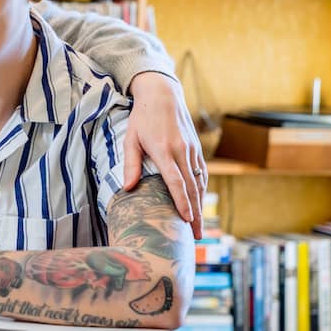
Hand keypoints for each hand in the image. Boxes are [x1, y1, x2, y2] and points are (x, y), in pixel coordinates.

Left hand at [123, 71, 206, 239]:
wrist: (163, 94)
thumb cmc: (142, 117)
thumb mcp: (131, 138)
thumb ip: (131, 164)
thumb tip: (128, 188)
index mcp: (164, 151)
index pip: (176, 182)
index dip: (182, 203)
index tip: (187, 220)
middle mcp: (182, 151)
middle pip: (192, 188)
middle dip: (195, 213)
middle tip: (195, 236)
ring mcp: (192, 150)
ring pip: (200, 182)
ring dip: (201, 205)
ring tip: (198, 226)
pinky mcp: (196, 148)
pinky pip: (202, 173)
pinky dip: (202, 189)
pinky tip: (199, 202)